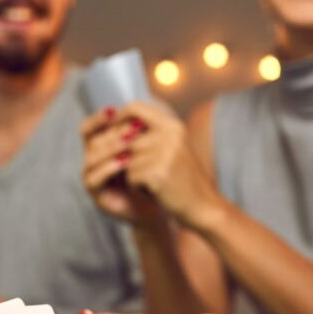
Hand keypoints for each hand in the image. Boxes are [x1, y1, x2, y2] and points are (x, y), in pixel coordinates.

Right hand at [81, 106, 165, 224]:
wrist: (158, 206)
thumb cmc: (153, 175)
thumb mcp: (148, 150)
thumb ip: (139, 130)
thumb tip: (139, 106)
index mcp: (101, 147)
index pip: (89, 128)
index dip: (97, 118)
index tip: (113, 111)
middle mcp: (93, 161)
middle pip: (91, 140)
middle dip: (112, 133)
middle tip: (132, 130)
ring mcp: (92, 178)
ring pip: (91, 157)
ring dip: (111, 148)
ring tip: (130, 144)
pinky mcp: (96, 195)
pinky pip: (93, 178)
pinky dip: (108, 168)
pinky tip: (125, 163)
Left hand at [118, 102, 223, 229]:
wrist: (202, 206)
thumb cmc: (182, 178)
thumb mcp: (170, 149)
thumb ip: (148, 135)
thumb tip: (113, 125)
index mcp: (172, 125)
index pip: (135, 107)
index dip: (119, 118)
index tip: (110, 130)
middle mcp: (170, 135)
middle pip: (126, 139)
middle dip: (126, 158)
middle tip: (144, 171)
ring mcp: (164, 154)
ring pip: (126, 160)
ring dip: (134, 175)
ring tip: (154, 181)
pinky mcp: (157, 173)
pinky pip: (130, 177)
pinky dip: (137, 187)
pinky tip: (155, 191)